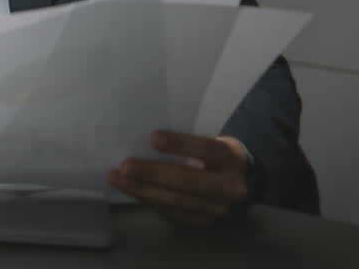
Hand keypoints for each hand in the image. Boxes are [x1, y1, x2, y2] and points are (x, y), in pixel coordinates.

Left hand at [109, 131, 248, 227]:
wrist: (241, 180)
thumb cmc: (214, 152)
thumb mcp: (211, 138)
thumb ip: (187, 138)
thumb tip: (143, 135)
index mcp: (231, 158)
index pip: (206, 149)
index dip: (180, 144)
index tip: (153, 138)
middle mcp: (229, 187)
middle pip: (189, 181)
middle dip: (153, 174)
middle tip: (125, 166)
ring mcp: (218, 209)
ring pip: (177, 201)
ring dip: (143, 190)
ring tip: (117, 179)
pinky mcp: (205, 222)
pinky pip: (173, 213)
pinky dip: (149, 201)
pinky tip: (131, 191)